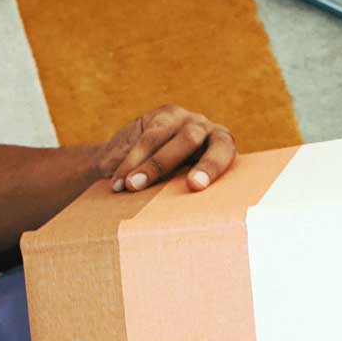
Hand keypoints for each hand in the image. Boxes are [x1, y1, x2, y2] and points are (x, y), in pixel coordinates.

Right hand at [88, 105, 237, 192]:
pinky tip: (119, 181)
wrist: (143, 165)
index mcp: (223, 147)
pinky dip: (129, 162)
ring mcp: (183, 119)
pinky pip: (144, 138)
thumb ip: (189, 193)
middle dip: (167, 162)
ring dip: (144, 165)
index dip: (211, 166)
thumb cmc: (175, 187)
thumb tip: (187, 224)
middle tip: (150, 182)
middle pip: (190, 139)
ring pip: (162, 137)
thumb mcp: (186, 188)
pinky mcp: (161, 116)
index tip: (195, 185)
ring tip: (129, 186)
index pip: (223, 151)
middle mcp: (206, 128)